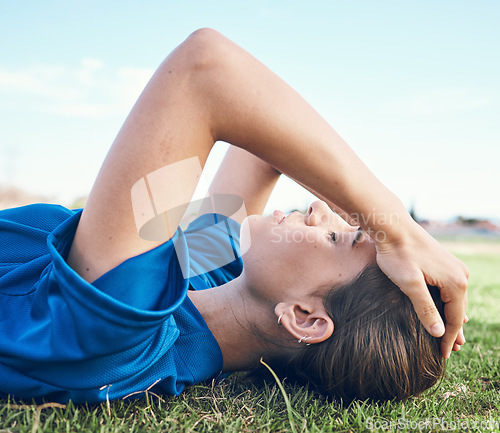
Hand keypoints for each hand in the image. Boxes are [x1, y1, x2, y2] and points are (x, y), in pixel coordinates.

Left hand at [375, 221, 468, 358]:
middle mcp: (461, 274)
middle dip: (452, 331)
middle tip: (448, 351)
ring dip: (449, 317)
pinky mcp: (444, 262)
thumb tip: (439, 333)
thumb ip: (424, 308)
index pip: (455, 319)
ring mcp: (454, 267)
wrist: (392, 227)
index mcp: (456, 282)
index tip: (442, 355)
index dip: (448, 339)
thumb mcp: (409, 284)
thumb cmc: (398, 254)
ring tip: (447, 336)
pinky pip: (449, 289)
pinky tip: (443, 310)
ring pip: (454, 300)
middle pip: (458, 310)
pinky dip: (445, 303)